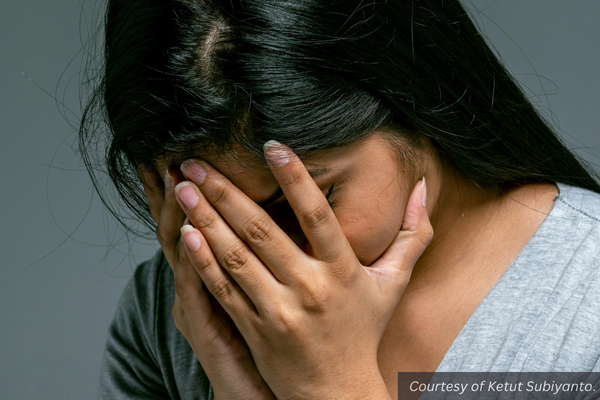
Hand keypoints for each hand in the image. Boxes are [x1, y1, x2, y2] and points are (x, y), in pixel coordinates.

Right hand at [140, 166, 275, 399]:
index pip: (196, 224)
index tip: (182, 159)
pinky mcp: (206, 327)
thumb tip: (287, 216)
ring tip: (174, 180)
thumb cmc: (265, 339)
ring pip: (181, 252)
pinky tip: (190, 235)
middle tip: (169, 156)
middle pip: (179, 229)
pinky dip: (192, 261)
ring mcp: (196, 304)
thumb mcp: (257, 293)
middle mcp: (197, 284)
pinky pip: (196, 289)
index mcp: (213, 272)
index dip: (187, 193)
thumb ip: (263, 256)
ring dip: (176, 216)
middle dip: (171, 193)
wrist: (255, 391)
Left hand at [175, 142, 432, 399]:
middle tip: (198, 160)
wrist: (336, 392)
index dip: (295, 179)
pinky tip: (185, 234)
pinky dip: (202, 260)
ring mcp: (278, 310)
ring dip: (205, 218)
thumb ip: (411, 235)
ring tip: (183, 187)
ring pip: (235, 257)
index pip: (317, 216)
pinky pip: (223, 289)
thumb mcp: (394, 283)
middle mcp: (309, 288)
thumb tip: (424, 187)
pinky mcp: (254, 329)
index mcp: (343, 270)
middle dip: (226, 192)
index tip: (271, 145)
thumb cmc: (363, 331)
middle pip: (261, 231)